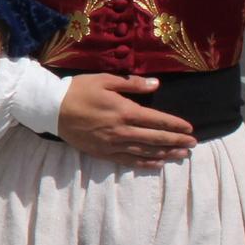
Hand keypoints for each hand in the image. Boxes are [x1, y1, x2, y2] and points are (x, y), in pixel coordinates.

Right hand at [55, 74, 196, 167]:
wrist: (51, 109)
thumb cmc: (78, 90)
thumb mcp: (105, 80)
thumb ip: (132, 84)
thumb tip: (156, 85)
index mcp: (125, 111)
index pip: (158, 120)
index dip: (175, 125)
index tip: (190, 128)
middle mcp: (122, 131)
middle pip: (156, 138)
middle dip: (176, 141)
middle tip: (192, 144)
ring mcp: (113, 144)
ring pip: (145, 151)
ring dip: (166, 153)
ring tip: (181, 155)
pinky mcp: (103, 153)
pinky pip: (128, 160)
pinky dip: (145, 163)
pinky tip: (157, 164)